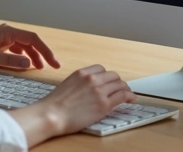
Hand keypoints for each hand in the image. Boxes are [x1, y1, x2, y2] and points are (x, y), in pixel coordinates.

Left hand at [0, 23, 61, 69]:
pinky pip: (18, 49)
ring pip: (25, 46)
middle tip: (53, 65)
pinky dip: (24, 57)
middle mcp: (7, 33)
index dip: (45, 50)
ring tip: (41, 67)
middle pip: (31, 41)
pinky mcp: (0, 45)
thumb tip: (28, 64)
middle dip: (43, 53)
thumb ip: (10, 61)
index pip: (33, 39)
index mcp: (7, 32)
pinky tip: (26, 64)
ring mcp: (4, 38)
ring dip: (34, 56)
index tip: (53, 61)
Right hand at [18, 65, 135, 137]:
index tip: (109, 81)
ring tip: (127, 94)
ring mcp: (99, 91)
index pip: (101, 69)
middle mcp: (92, 79)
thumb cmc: (55, 104)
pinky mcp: (104, 104)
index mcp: (82, 73)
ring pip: (120, 85)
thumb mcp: (67, 85)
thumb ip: (80, 83)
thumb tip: (88, 89)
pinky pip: (122, 96)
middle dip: (117, 82)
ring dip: (125, 89)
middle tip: (120, 88)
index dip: (107, 76)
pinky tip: (130, 98)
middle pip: (113, 76)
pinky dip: (129, 96)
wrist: (52, 114)